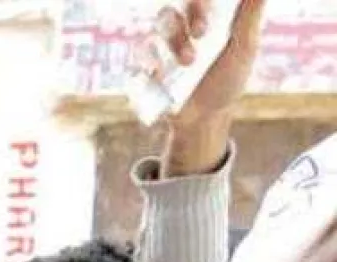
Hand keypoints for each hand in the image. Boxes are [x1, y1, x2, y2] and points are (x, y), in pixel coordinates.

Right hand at [153, 0, 265, 124]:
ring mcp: (161, 46)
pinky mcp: (145, 64)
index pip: (197, 0)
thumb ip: (249, 17)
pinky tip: (162, 72)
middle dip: (190, 17)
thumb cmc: (227, 83)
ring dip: (174, 41)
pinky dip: (152, 59)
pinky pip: (141, 51)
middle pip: (176, 7)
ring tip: (188, 63)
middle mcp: (181, 29)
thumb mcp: (244, 50)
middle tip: (202, 33)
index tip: (210, 18)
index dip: (200, 2)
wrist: (203, 119)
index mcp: (205, 19)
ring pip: (160, 25)